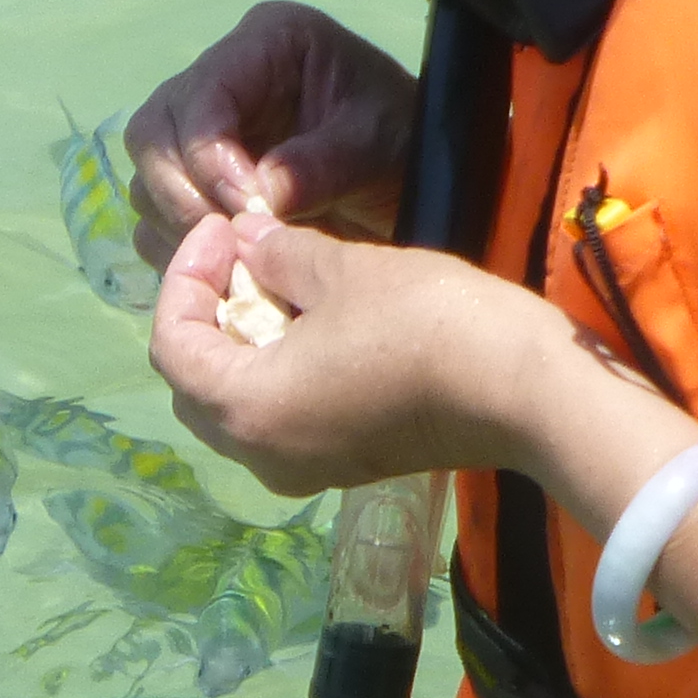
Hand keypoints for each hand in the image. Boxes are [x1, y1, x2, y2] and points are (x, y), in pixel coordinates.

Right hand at [121, 2, 414, 257]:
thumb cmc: (400, 140)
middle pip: (154, 132)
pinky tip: (226, 266)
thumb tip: (261, 196)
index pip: (202, 94)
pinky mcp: (193, 182)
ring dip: (179, 224)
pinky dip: (179, 245)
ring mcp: (199, 133)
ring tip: (235, 259)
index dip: (209, 154)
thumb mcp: (377, 143)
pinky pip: (155, 216)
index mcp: (264, 44)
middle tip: (232, 242)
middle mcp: (220, 82)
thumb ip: (323, 164)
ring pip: (147, 177)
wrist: (408, 179)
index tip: (249, 208)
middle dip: (183, 194)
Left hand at [148, 209, 598, 498]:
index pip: (170, 343)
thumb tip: (249, 240)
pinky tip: (313, 320)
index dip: (185, 275)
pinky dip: (279, 370)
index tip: (224, 229)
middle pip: (195, 383)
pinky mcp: (347, 464)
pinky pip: (283, 418)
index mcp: (245, 409)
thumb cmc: (427, 324)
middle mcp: (262, 454)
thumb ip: (279, 254)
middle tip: (241, 255)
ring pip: (239, 405)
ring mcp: (306, 468)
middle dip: (206, 313)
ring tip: (276, 281)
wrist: (527, 392)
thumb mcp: (343, 270)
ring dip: (243, 342)